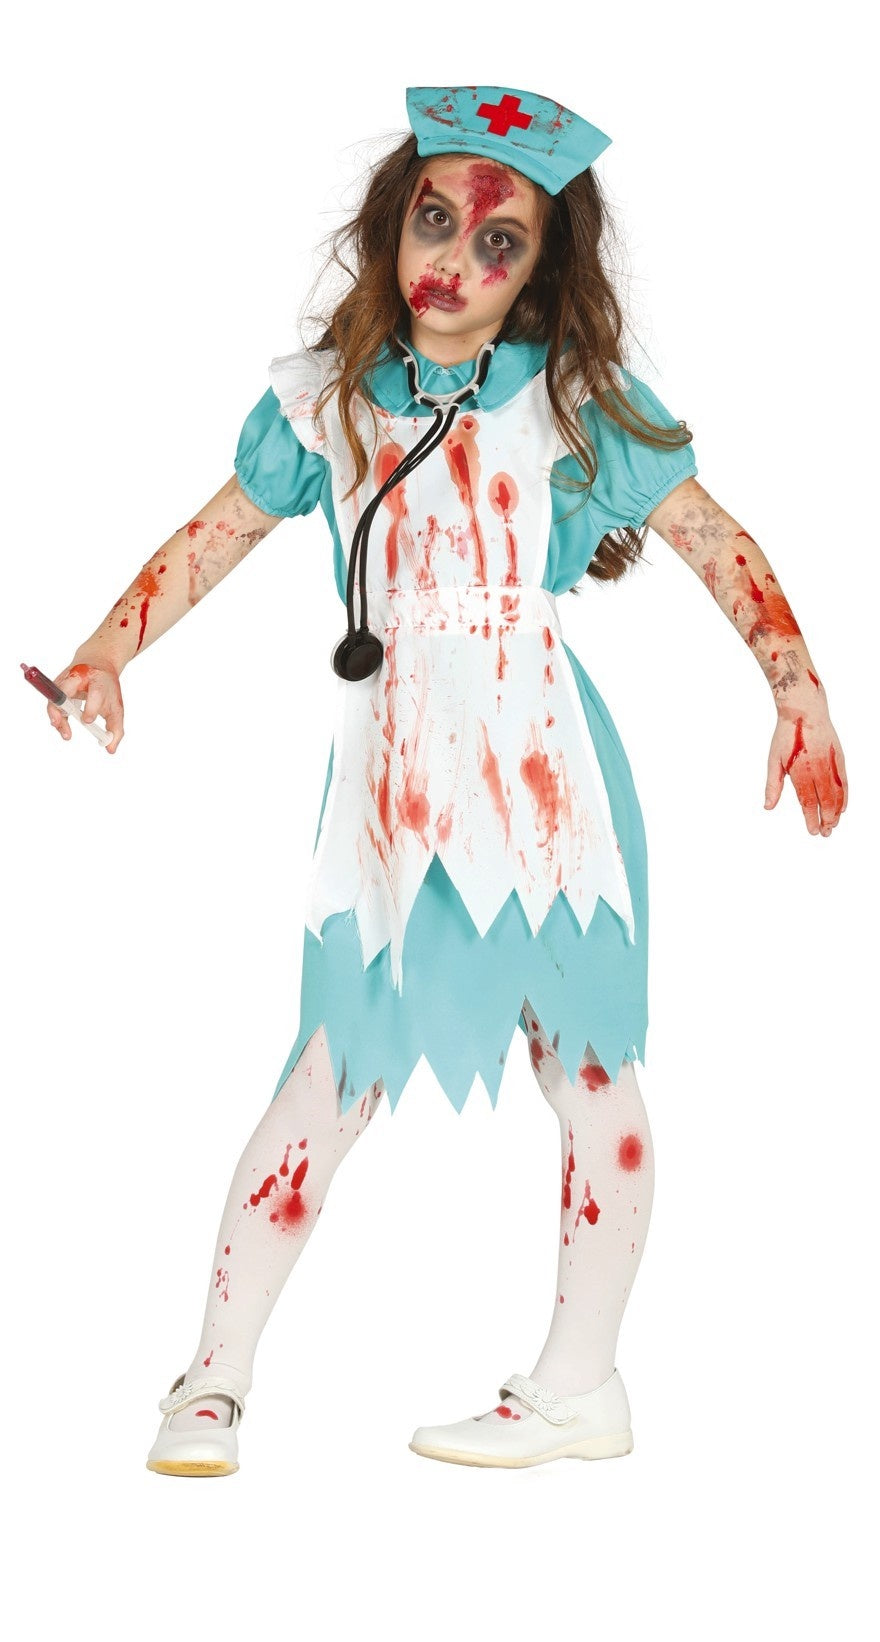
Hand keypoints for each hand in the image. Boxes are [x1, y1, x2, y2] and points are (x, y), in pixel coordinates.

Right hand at [47, 659, 124, 753]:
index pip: (95, 693)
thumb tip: (110, 749)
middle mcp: (80, 676)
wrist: (98, 662)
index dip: (91, 708)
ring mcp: (66, 678)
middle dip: (62, 708)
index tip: (87, 721)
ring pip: (55, 696)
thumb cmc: (107, 688)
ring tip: (64, 731)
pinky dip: (55, 714)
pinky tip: (60, 724)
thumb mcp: (116, 706)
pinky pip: (52, 700)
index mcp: (99, 680)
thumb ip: (116, 729)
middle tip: (62, 727)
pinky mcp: (57, 682)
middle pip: (66, 690)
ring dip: (55, 715)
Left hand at [764, 701, 846, 835]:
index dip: (811, 818)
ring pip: (837, 793)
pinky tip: (842, 807)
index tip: (812, 831)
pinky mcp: (840, 758)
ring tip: (833, 824)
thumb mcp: (774, 760)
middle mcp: (818, 769)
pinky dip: (844, 796)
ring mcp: (831, 763)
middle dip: (825, 820)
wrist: (805, 710)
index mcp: (801, 770)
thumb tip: (768, 807)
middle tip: (825, 833)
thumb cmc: (787, 735)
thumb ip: (773, 785)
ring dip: (836, 811)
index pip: (808, 801)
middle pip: (825, 801)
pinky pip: (844, 782)